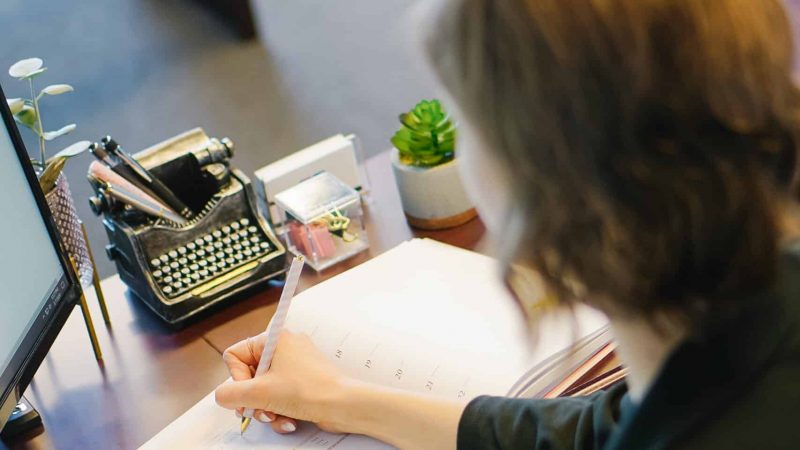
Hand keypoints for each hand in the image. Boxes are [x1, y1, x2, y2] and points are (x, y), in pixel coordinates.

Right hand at [215, 331, 346, 433]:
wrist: (343, 405)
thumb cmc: (309, 390)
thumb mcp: (259, 392)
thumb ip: (230, 394)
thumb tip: (222, 395)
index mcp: (274, 338)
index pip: (235, 355)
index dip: (236, 378)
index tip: (249, 391)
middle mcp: (284, 347)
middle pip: (248, 375)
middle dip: (252, 399)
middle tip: (260, 409)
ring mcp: (295, 365)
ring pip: (263, 389)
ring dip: (265, 408)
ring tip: (276, 416)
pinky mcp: (303, 382)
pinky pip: (279, 396)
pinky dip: (280, 410)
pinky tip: (288, 420)